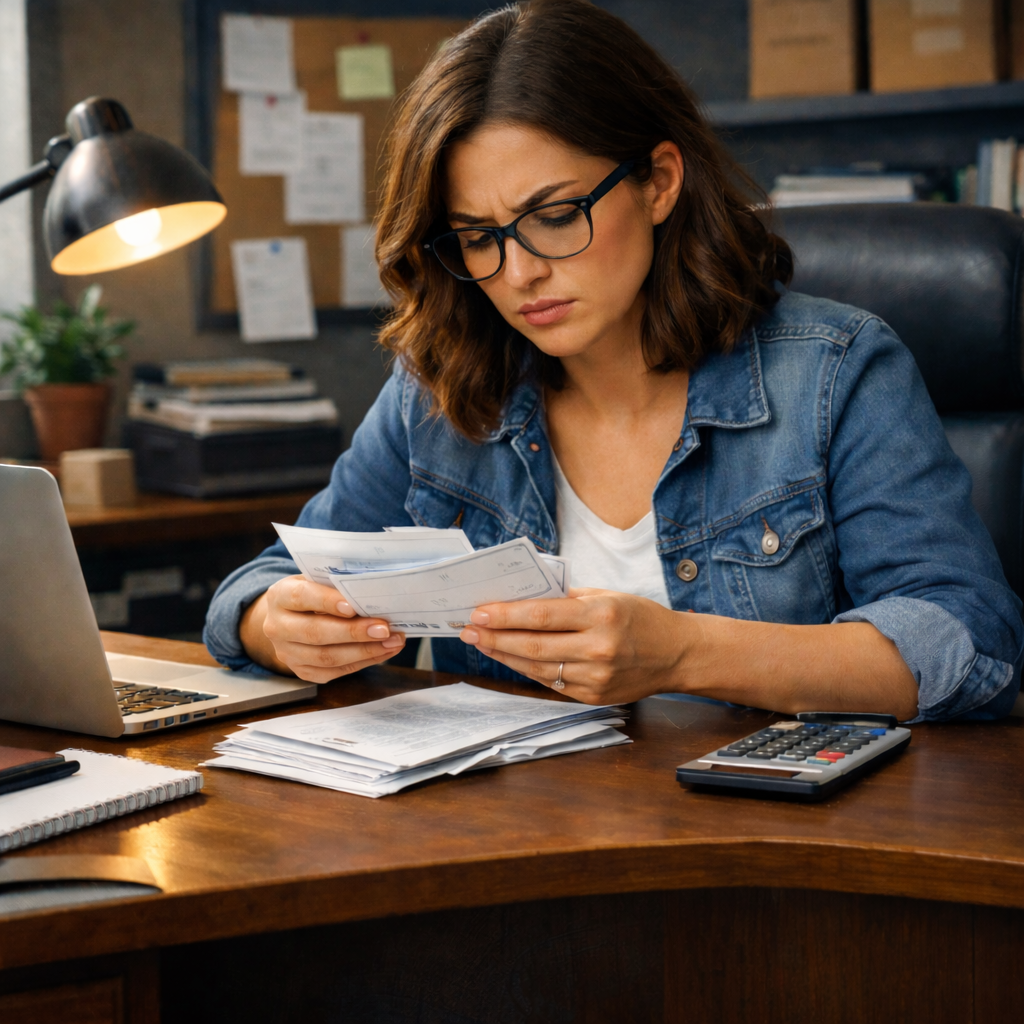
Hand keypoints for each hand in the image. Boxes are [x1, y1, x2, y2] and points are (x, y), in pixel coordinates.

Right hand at [244, 575, 405, 682]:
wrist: (288, 618)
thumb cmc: (311, 593)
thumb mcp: (316, 580)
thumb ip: (336, 584)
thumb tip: (374, 593)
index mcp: (279, 596)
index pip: (302, 597)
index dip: (327, 602)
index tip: (353, 606)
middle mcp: (277, 627)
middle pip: (316, 632)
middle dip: (354, 632)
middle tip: (384, 629)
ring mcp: (287, 653)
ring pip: (326, 657)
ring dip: (364, 651)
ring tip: (392, 642)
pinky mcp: (301, 671)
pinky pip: (334, 671)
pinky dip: (362, 662)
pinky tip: (383, 652)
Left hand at [458, 588, 686, 703]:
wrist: (677, 654)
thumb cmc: (640, 618)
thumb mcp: (608, 595)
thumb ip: (566, 598)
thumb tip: (522, 598)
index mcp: (601, 615)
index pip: (541, 616)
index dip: (504, 615)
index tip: (478, 612)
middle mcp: (598, 648)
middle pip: (532, 646)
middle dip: (494, 637)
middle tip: (468, 629)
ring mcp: (596, 677)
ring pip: (537, 668)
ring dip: (504, 656)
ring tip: (482, 643)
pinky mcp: (594, 696)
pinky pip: (551, 683)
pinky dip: (527, 670)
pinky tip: (510, 658)